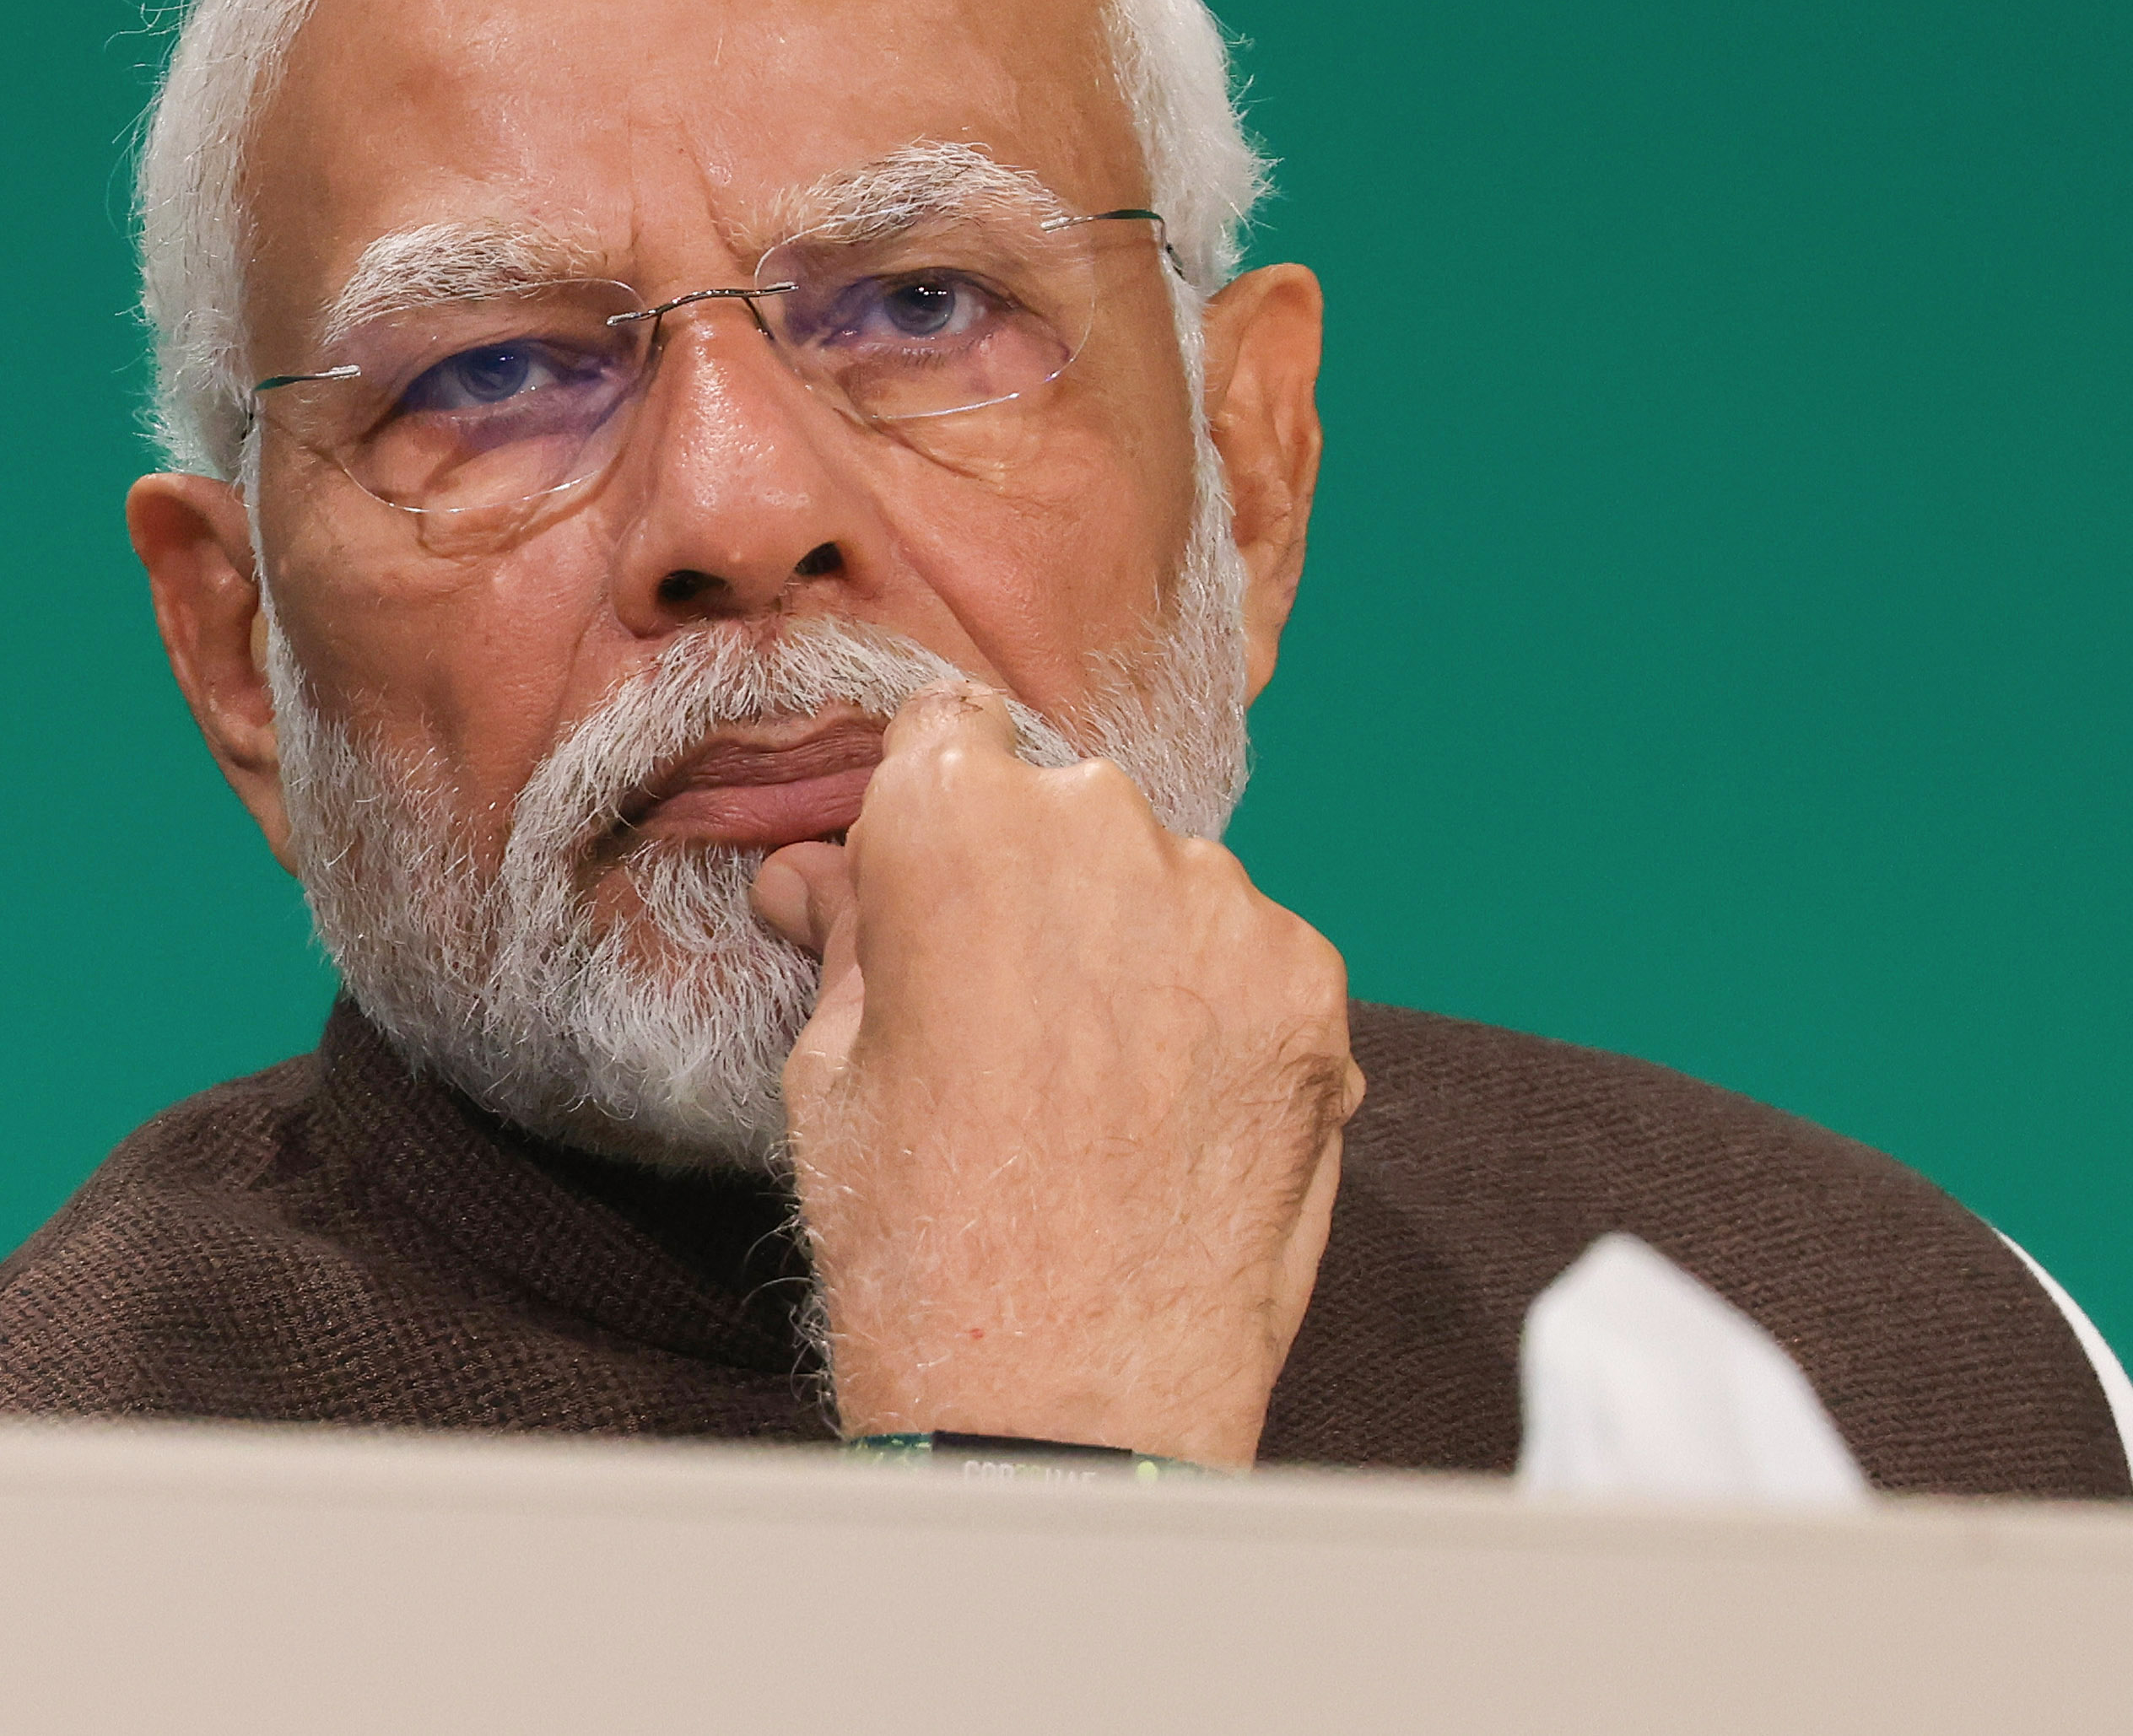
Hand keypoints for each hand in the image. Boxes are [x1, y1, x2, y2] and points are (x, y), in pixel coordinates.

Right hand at [750, 683, 1360, 1470]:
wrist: (1070, 1407)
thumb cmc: (921, 1244)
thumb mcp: (833, 1075)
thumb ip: (851, 942)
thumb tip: (819, 875)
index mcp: (958, 825)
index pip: (947, 725)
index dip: (930, 798)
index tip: (926, 872)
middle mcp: (1104, 829)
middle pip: (1066, 806)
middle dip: (1034, 880)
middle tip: (1003, 1010)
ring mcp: (1225, 908)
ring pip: (1168, 882)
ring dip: (1135, 943)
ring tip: (1096, 1085)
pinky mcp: (1313, 988)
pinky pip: (1252, 958)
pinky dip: (1217, 1011)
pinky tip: (1171, 1112)